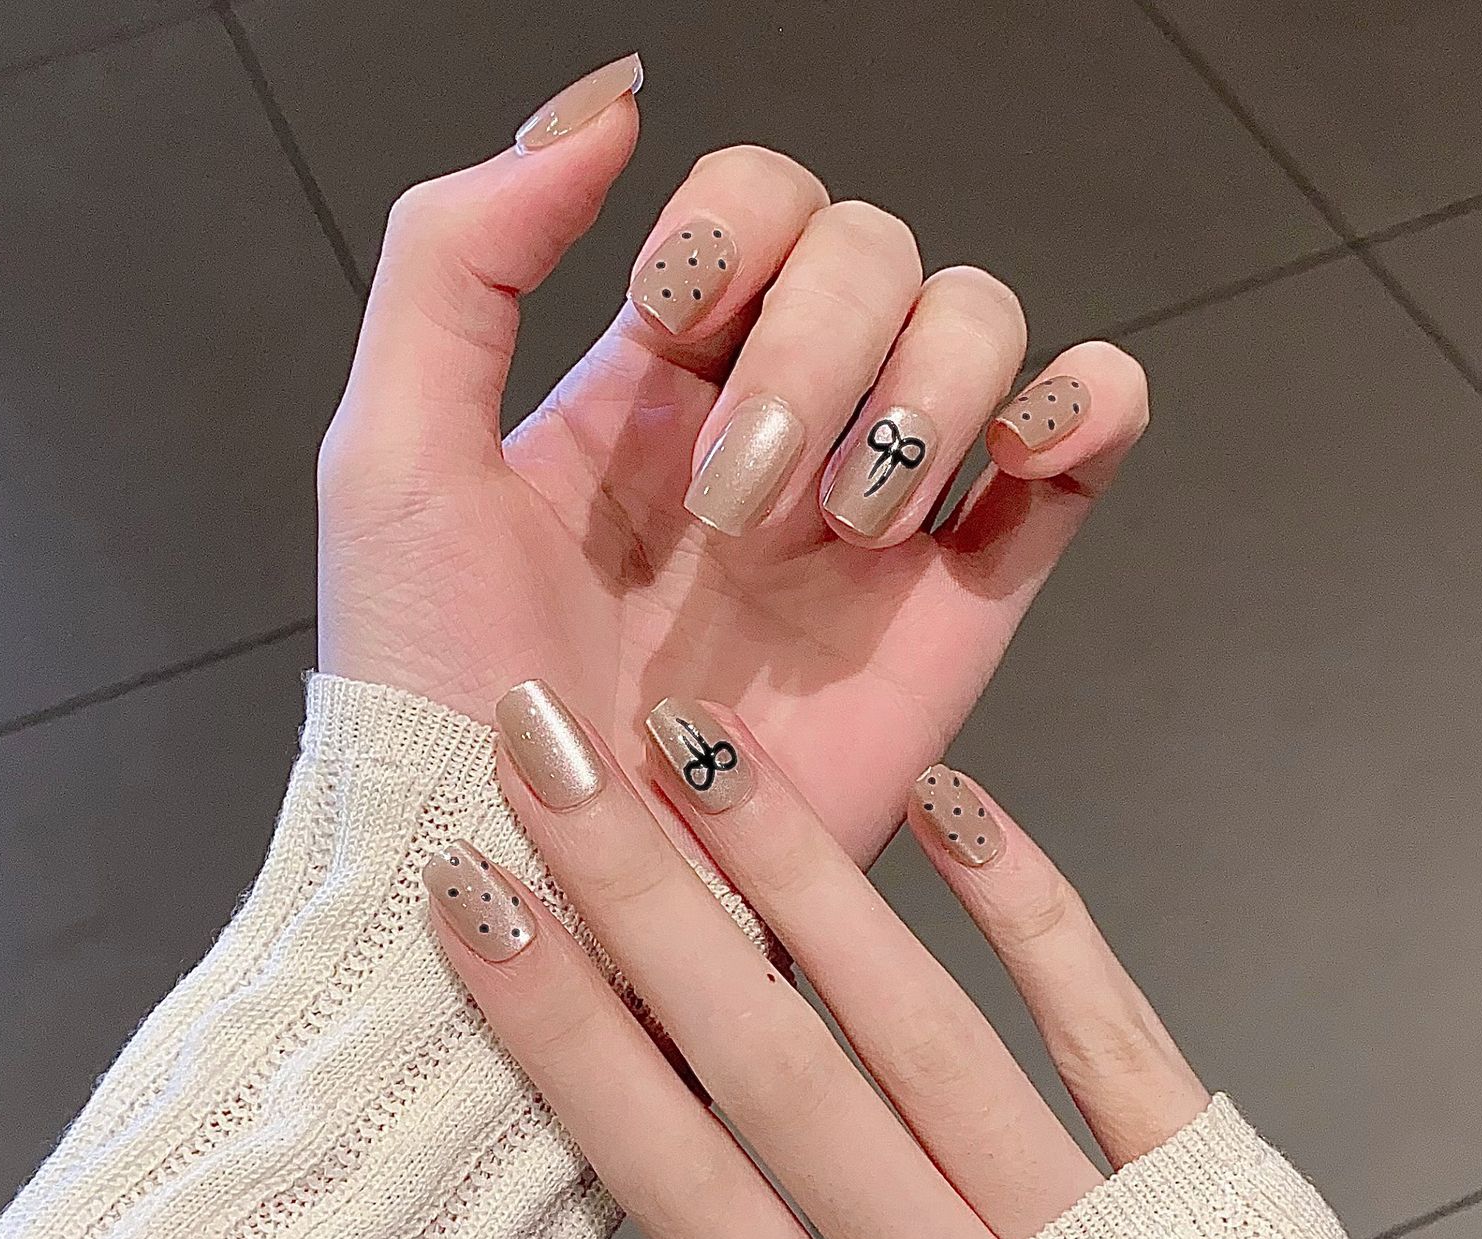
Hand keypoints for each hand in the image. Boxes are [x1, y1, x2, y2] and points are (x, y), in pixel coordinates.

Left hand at [317, 57, 1148, 862]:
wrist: (541, 890)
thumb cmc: (440, 700)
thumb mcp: (393, 461)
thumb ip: (458, 258)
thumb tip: (604, 105)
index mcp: (647, 391)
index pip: (756, 210)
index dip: (740, 227)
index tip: (673, 316)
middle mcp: (771, 434)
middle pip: (879, 254)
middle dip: (822, 347)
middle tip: (744, 500)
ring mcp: (873, 516)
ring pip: (983, 326)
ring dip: (929, 389)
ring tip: (847, 523)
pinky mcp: (961, 603)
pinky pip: (1081, 445)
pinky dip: (1088, 401)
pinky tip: (1019, 445)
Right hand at [420, 679, 1208, 1238]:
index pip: (673, 1180)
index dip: (563, 1035)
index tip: (482, 910)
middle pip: (774, 1072)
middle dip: (645, 905)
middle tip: (554, 766)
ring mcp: (1087, 1236)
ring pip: (916, 1029)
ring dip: (801, 879)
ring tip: (705, 753)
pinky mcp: (1201, 1198)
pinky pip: (1108, 1033)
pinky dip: (1030, 911)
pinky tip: (951, 805)